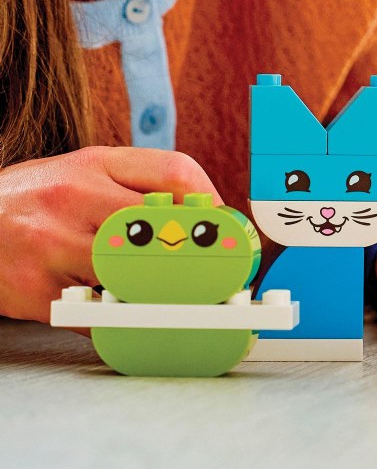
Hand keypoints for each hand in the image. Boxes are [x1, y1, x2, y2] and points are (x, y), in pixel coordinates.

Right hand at [0, 146, 219, 322]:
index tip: (228, 227)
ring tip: (185, 299)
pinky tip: (137, 319)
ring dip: (164, 292)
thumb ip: (142, 181)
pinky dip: (124, 323)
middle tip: (222, 272)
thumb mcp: (87, 169)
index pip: (175, 172)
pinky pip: (97, 316)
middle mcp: (75, 200)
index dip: (213, 202)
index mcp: (95, 164)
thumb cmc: (37, 198)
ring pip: (133, 275)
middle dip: (198, 253)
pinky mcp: (38, 293)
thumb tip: (205, 211)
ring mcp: (54, 247)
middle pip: (160, 226)